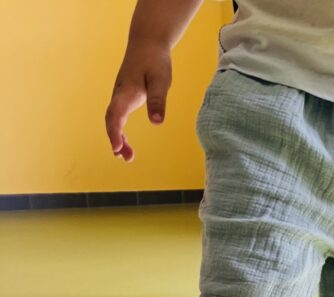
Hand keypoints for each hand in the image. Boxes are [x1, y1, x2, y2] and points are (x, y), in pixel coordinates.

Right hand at [105, 42, 171, 161]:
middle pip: (112, 121)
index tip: (117, 149)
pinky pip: (118, 117)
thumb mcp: (160, 80)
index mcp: (125, 91)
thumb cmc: (155, 59)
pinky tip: (126, 143)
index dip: (115, 133)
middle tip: (126, 158)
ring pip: (113, 120)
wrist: (148, 41)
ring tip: (128, 156)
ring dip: (118, 138)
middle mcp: (119, 95)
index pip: (115, 116)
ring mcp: (120, 96)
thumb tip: (157, 122)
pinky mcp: (125, 96)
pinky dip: (120, 131)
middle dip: (116, 140)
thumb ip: (158, 101)